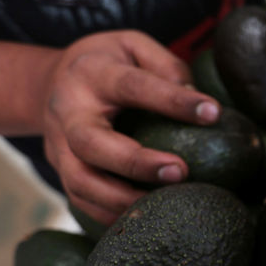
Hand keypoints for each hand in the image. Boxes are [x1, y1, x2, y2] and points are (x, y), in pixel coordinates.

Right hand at [40, 31, 220, 223]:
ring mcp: (59, 147)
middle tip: (181, 171)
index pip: (133, 86)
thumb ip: (166, 66)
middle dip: (136, 162)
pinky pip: (82, 202)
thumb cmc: (109, 64)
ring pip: (81, 182)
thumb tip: (197, 101)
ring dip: (123, 199)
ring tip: (166, 204)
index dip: (172, 100)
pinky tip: (147, 218)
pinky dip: (112, 215)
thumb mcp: (133, 46)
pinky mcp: (62, 173)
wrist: (52, 84)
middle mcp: (68, 113)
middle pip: (91, 143)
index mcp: (92, 74)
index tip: (212, 112)